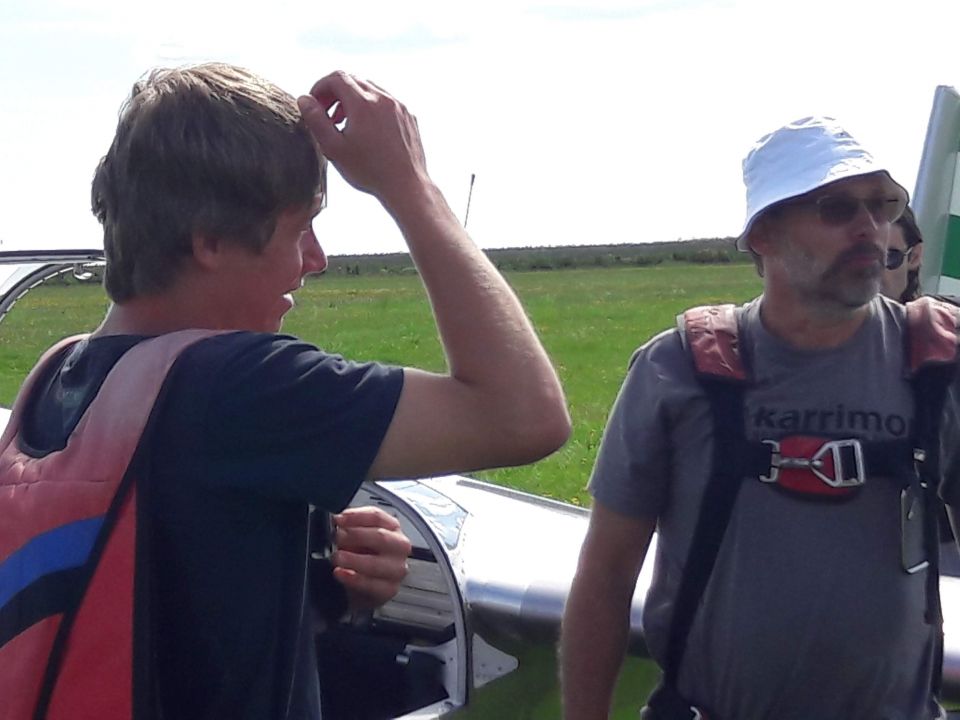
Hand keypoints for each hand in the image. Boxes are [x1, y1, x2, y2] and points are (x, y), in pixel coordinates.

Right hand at [297, 71, 428, 203]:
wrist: (406, 186)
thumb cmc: (369, 171)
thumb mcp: (334, 148)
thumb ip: (316, 120)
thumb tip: (304, 99)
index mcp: (363, 103)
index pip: (336, 77)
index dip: (320, 87)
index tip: (315, 104)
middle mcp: (383, 98)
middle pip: (353, 80)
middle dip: (335, 93)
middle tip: (327, 115)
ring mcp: (399, 106)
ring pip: (371, 89)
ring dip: (353, 100)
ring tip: (345, 124)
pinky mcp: (409, 117)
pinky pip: (386, 102)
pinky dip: (372, 108)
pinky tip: (368, 131)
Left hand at [331, 506, 411, 611]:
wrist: (362, 587)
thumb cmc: (360, 556)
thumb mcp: (355, 538)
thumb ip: (349, 527)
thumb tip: (336, 522)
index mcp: (392, 527)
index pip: (376, 516)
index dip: (355, 516)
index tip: (338, 520)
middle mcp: (399, 546)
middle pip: (380, 537)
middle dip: (355, 536)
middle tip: (337, 539)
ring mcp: (397, 569)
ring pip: (376, 563)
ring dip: (353, 560)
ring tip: (337, 558)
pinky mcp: (390, 589)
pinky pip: (372, 585)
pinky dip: (353, 579)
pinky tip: (341, 573)